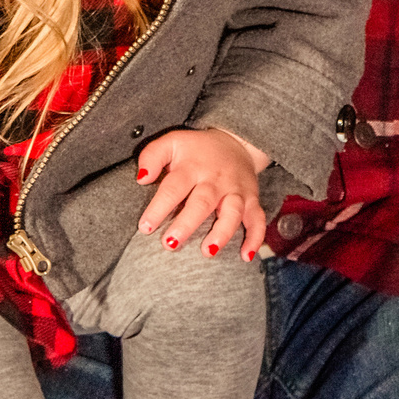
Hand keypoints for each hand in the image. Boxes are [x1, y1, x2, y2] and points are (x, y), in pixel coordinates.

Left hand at [135, 127, 270, 259]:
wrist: (237, 142)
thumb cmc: (197, 150)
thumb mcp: (172, 142)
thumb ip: (152, 156)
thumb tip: (141, 178)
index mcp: (193, 168)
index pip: (174, 187)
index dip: (159, 207)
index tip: (145, 227)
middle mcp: (216, 180)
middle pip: (202, 202)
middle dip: (187, 224)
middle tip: (170, 243)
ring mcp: (236, 191)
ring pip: (232, 212)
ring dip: (222, 233)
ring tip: (208, 252)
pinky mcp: (251, 200)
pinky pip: (257, 220)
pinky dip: (254, 238)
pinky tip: (245, 256)